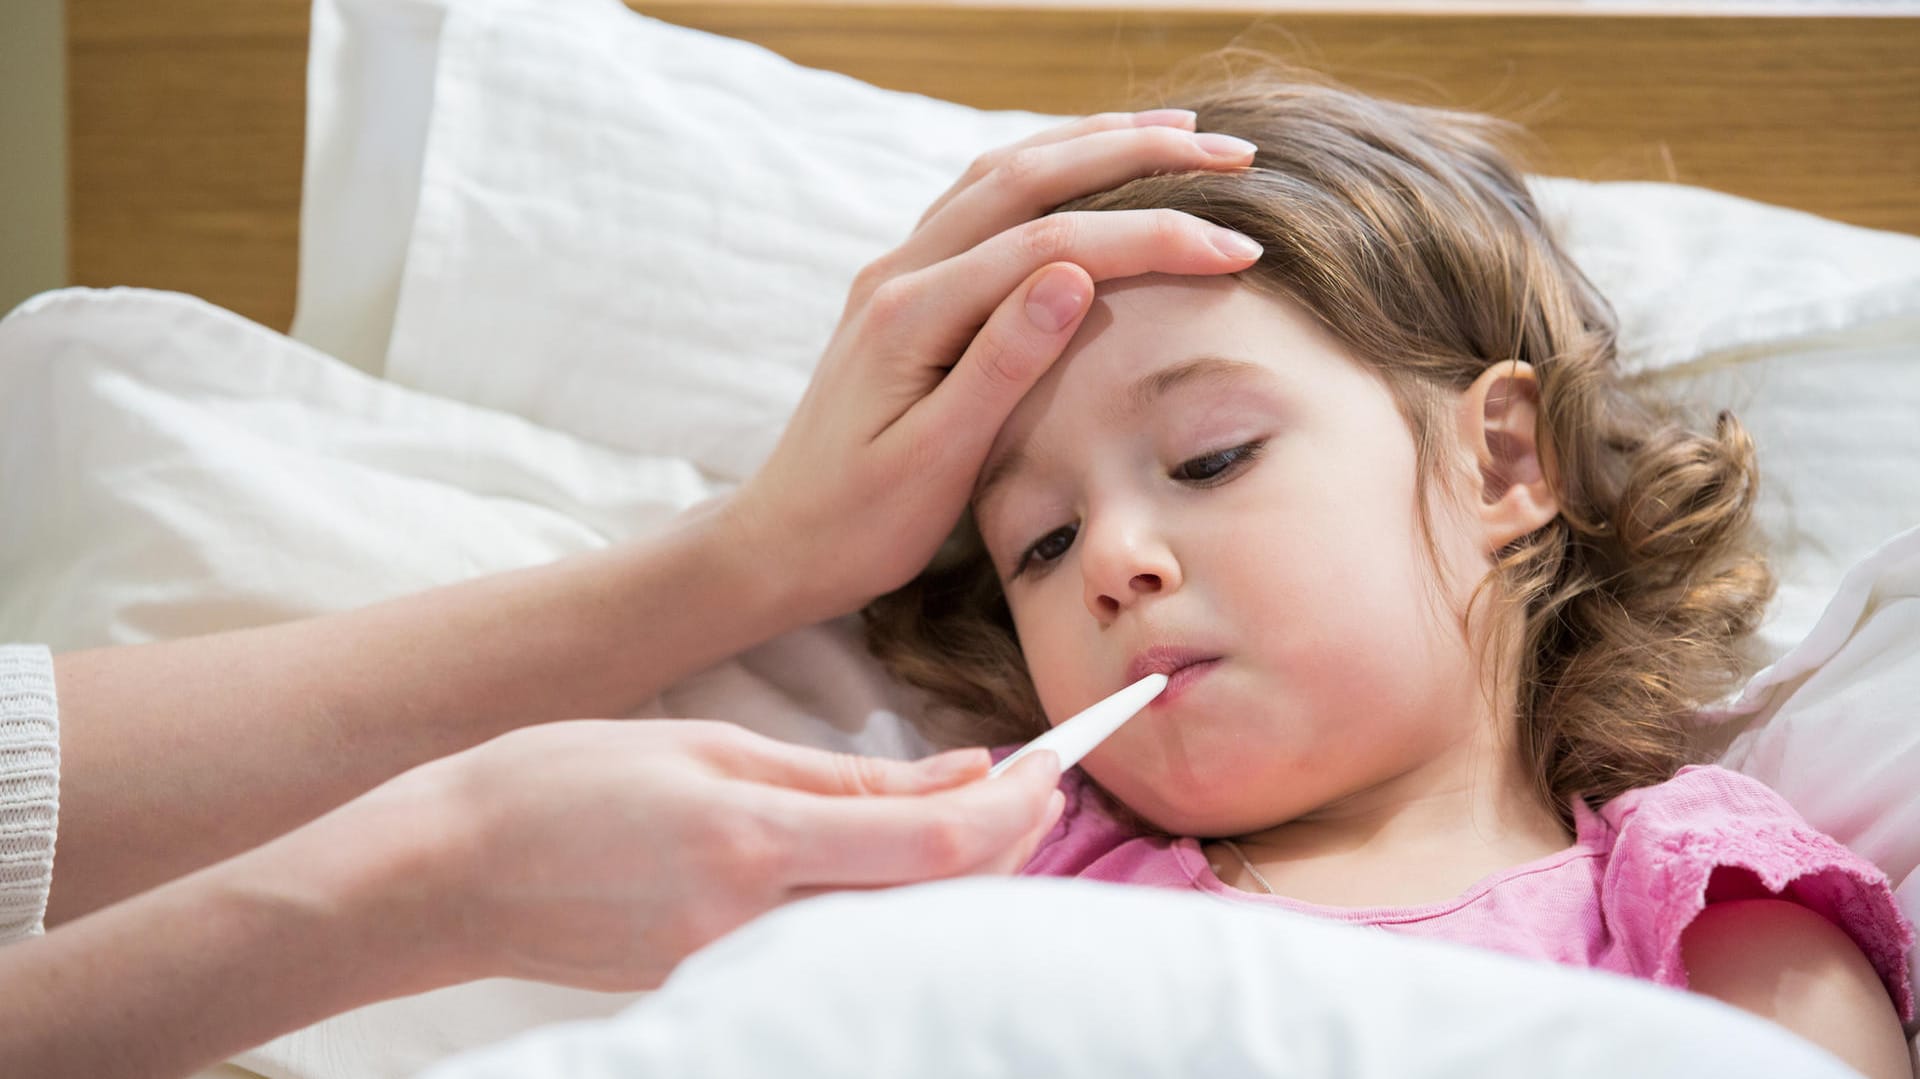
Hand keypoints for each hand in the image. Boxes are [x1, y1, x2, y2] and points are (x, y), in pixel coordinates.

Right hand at [418, 720, 1063, 990]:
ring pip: (895, 930)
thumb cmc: (562, 784)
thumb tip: (964, 772)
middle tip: (1040, 781)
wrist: (446, 874)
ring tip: (991, 810)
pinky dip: (894, 900)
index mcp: (754, 846)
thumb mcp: (709, 747)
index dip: (1017, 808)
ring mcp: (736, 970)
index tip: (1056, 763)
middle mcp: (755, 926)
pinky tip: (905, 856)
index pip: (935, 845)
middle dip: (1009, 844)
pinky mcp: (717, 987)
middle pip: (934, 902)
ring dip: (960, 874)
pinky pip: (839, 946)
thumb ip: (844, 775)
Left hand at [725, 111, 1261, 623]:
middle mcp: (901, 272)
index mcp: (911, 315)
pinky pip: (983, 201)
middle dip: (1136, 152)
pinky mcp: (907, 288)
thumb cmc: (860, 523)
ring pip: (1004, 172)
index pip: (1051, 244)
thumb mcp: (934, 461)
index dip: (1150, 234)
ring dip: (1093, 143)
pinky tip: (1089, 166)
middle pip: (1028, 176)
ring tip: (1179, 131)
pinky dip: (1049, 169)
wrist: (781, 542)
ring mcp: (899, 272)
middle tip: (1231, 150)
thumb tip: (1074, 274)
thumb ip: (1001, 363)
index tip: (1236, 247)